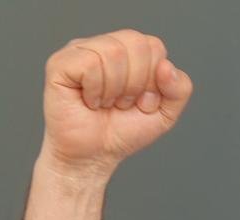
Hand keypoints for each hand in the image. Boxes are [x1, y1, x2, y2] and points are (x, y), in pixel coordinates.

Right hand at [40, 29, 192, 176]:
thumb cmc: (123, 132)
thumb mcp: (165, 114)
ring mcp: (80, 51)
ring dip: (115, 90)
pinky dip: (96, 91)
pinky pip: (90, 64)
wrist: (94, 156)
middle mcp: (104, 45)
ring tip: (105, 103)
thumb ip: (180, 89)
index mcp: (129, 52)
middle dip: (137, 83)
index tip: (140, 101)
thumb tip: (167, 66)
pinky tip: (89, 101)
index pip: (153, 46)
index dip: (153, 80)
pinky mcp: (60, 63)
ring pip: (113, 52)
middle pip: (136, 42)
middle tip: (121, 103)